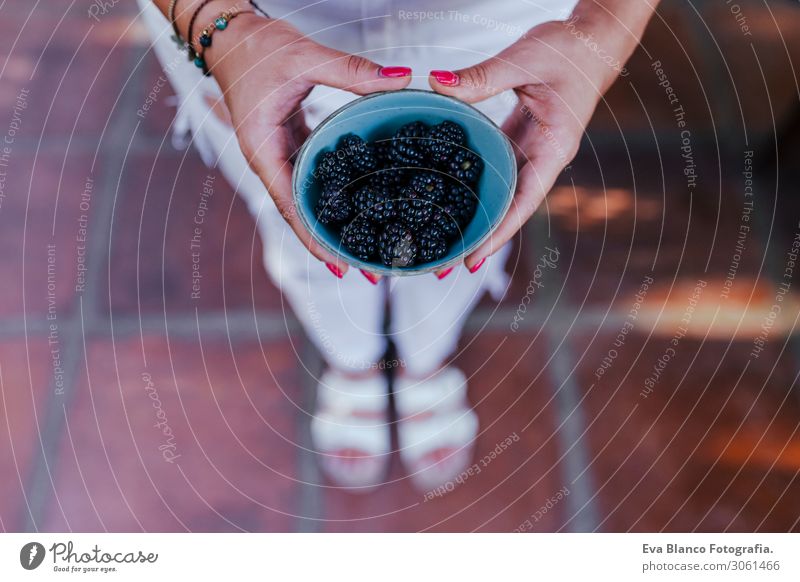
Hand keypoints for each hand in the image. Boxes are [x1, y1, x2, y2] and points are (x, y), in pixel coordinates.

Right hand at [205, 13, 411, 274]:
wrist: (229, 32)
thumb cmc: (254, 47)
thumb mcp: (303, 57)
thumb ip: (352, 70)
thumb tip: (401, 79)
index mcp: (263, 150)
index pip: (289, 206)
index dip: (314, 237)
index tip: (339, 264)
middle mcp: (270, 159)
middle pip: (300, 211)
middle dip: (330, 241)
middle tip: (367, 266)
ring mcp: (280, 153)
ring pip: (308, 196)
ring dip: (333, 219)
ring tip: (368, 243)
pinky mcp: (291, 142)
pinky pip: (314, 174)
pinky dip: (335, 190)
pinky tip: (360, 200)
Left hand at [429, 18, 635, 270]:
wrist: (591, 40)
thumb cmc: (569, 50)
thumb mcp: (524, 59)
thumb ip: (482, 76)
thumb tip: (437, 85)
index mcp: (554, 149)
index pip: (524, 202)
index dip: (498, 233)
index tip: (473, 260)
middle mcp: (542, 159)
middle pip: (509, 209)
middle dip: (479, 238)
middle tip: (443, 265)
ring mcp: (530, 153)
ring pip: (500, 194)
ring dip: (475, 217)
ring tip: (441, 242)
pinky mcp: (518, 141)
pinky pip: (494, 171)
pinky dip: (472, 187)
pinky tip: (448, 200)